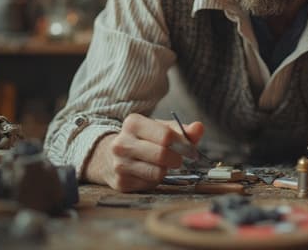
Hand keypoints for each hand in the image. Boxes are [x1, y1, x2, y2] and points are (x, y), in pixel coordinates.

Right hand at [85, 113, 204, 191]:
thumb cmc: (141, 139)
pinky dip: (155, 180)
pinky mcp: (120, 183)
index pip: (165, 135)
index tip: (190, 148)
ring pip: (157, 173)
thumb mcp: (158, 128)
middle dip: (177, 159)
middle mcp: (122, 143)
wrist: (108, 155)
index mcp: (133, 123)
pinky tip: (149, 172)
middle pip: (162, 155)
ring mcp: (119, 164)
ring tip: (163, 164)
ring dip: (166, 171)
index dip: (183, 144)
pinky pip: (149, 184)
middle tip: (179, 159)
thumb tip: (199, 128)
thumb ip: (181, 129)